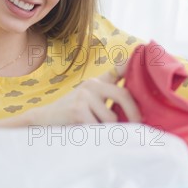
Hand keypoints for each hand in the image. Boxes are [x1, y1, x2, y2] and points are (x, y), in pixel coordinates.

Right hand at [25, 63, 140, 124]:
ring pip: (111, 118)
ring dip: (107, 131)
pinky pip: (98, 127)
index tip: (143, 52)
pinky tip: (84, 132)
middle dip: (133, 113)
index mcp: (97, 82)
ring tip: (95, 130)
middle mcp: (92, 84)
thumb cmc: (72, 114)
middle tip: (136, 124)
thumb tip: (133, 102)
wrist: (44, 120)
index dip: (132, 64)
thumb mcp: (90, 101)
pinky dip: (94, 134)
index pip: (119, 71)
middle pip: (123, 95)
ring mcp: (84, 95)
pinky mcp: (77, 109)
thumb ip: (108, 96)